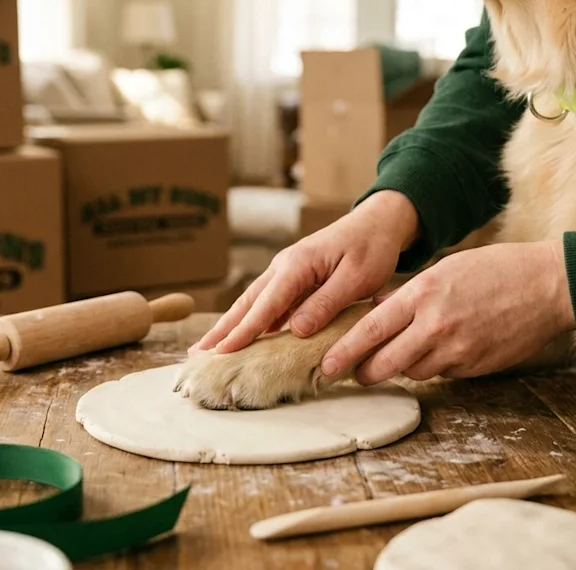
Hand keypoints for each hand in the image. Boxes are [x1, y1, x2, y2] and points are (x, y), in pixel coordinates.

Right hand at [190, 190, 420, 354]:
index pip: (265, 304)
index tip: (223, 352)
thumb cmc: (371, 247)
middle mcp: (283, 266)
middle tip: (197, 353)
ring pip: (252, 302)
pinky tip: (244, 336)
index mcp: (297, 265)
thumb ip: (326, 302)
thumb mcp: (357, 277)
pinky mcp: (293, 277)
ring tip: (210, 348)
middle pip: (247, 302)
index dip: (243, 331)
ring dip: (230, 325)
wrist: (378, 222)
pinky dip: (251, 320)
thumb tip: (295, 329)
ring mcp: (285, 271)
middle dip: (222, 329)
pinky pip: (267, 302)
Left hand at [320, 240, 575, 383]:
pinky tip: (440, 350)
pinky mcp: (474, 367)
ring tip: (401, 355)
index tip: (326, 365)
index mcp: (422, 295)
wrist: (548, 286)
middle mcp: (435, 326)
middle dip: (364, 372)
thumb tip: (376, 310)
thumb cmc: (496, 269)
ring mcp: (456, 350)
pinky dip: (433, 366)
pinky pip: (441, 373)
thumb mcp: (444, 269)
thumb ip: (408, 294)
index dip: (343, 352)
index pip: (369, 331)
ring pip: (412, 372)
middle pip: (383, 363)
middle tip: (353, 373)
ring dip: (401, 367)